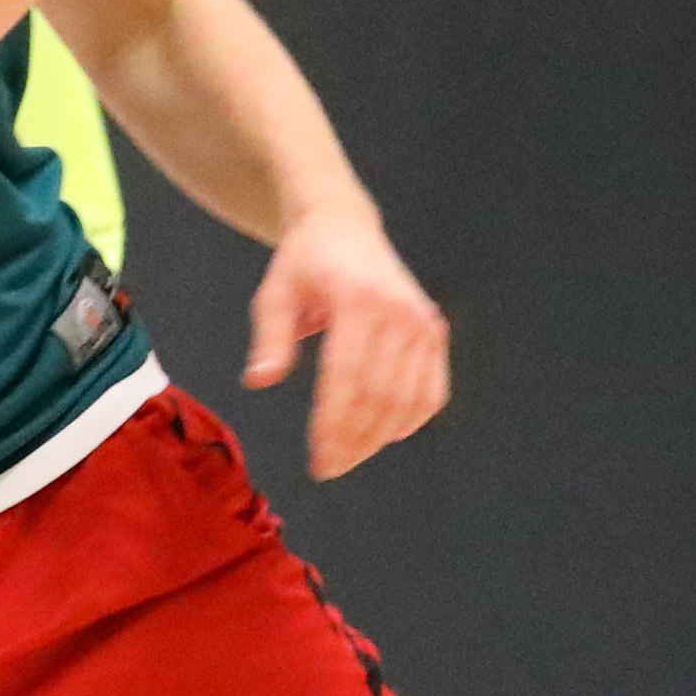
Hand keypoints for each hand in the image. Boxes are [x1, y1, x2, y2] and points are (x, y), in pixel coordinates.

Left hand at [248, 204, 451, 479]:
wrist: (345, 226)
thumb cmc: (304, 263)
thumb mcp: (275, 293)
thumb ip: (269, 338)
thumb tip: (260, 381)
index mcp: (359, 299)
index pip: (348, 378)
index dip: (334, 425)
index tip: (317, 460)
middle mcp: (400, 311)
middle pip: (380, 396)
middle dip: (354, 441)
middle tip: (328, 468)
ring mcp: (423, 322)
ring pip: (408, 400)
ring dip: (379, 438)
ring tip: (349, 457)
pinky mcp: (434, 331)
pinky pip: (432, 391)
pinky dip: (412, 419)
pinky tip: (384, 434)